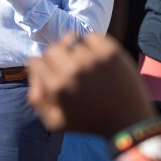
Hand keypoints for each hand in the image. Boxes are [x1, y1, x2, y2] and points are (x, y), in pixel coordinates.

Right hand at [27, 33, 155, 136]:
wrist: (128, 123)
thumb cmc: (90, 124)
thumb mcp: (56, 123)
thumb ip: (37, 103)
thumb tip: (32, 80)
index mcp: (57, 87)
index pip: (35, 61)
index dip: (40, 68)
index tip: (50, 73)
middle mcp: (72, 70)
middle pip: (52, 49)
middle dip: (56, 57)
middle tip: (67, 66)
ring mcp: (92, 59)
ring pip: (71, 40)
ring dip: (75, 50)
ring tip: (84, 63)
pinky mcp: (110, 52)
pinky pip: (91, 36)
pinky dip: (91, 44)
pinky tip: (95, 57)